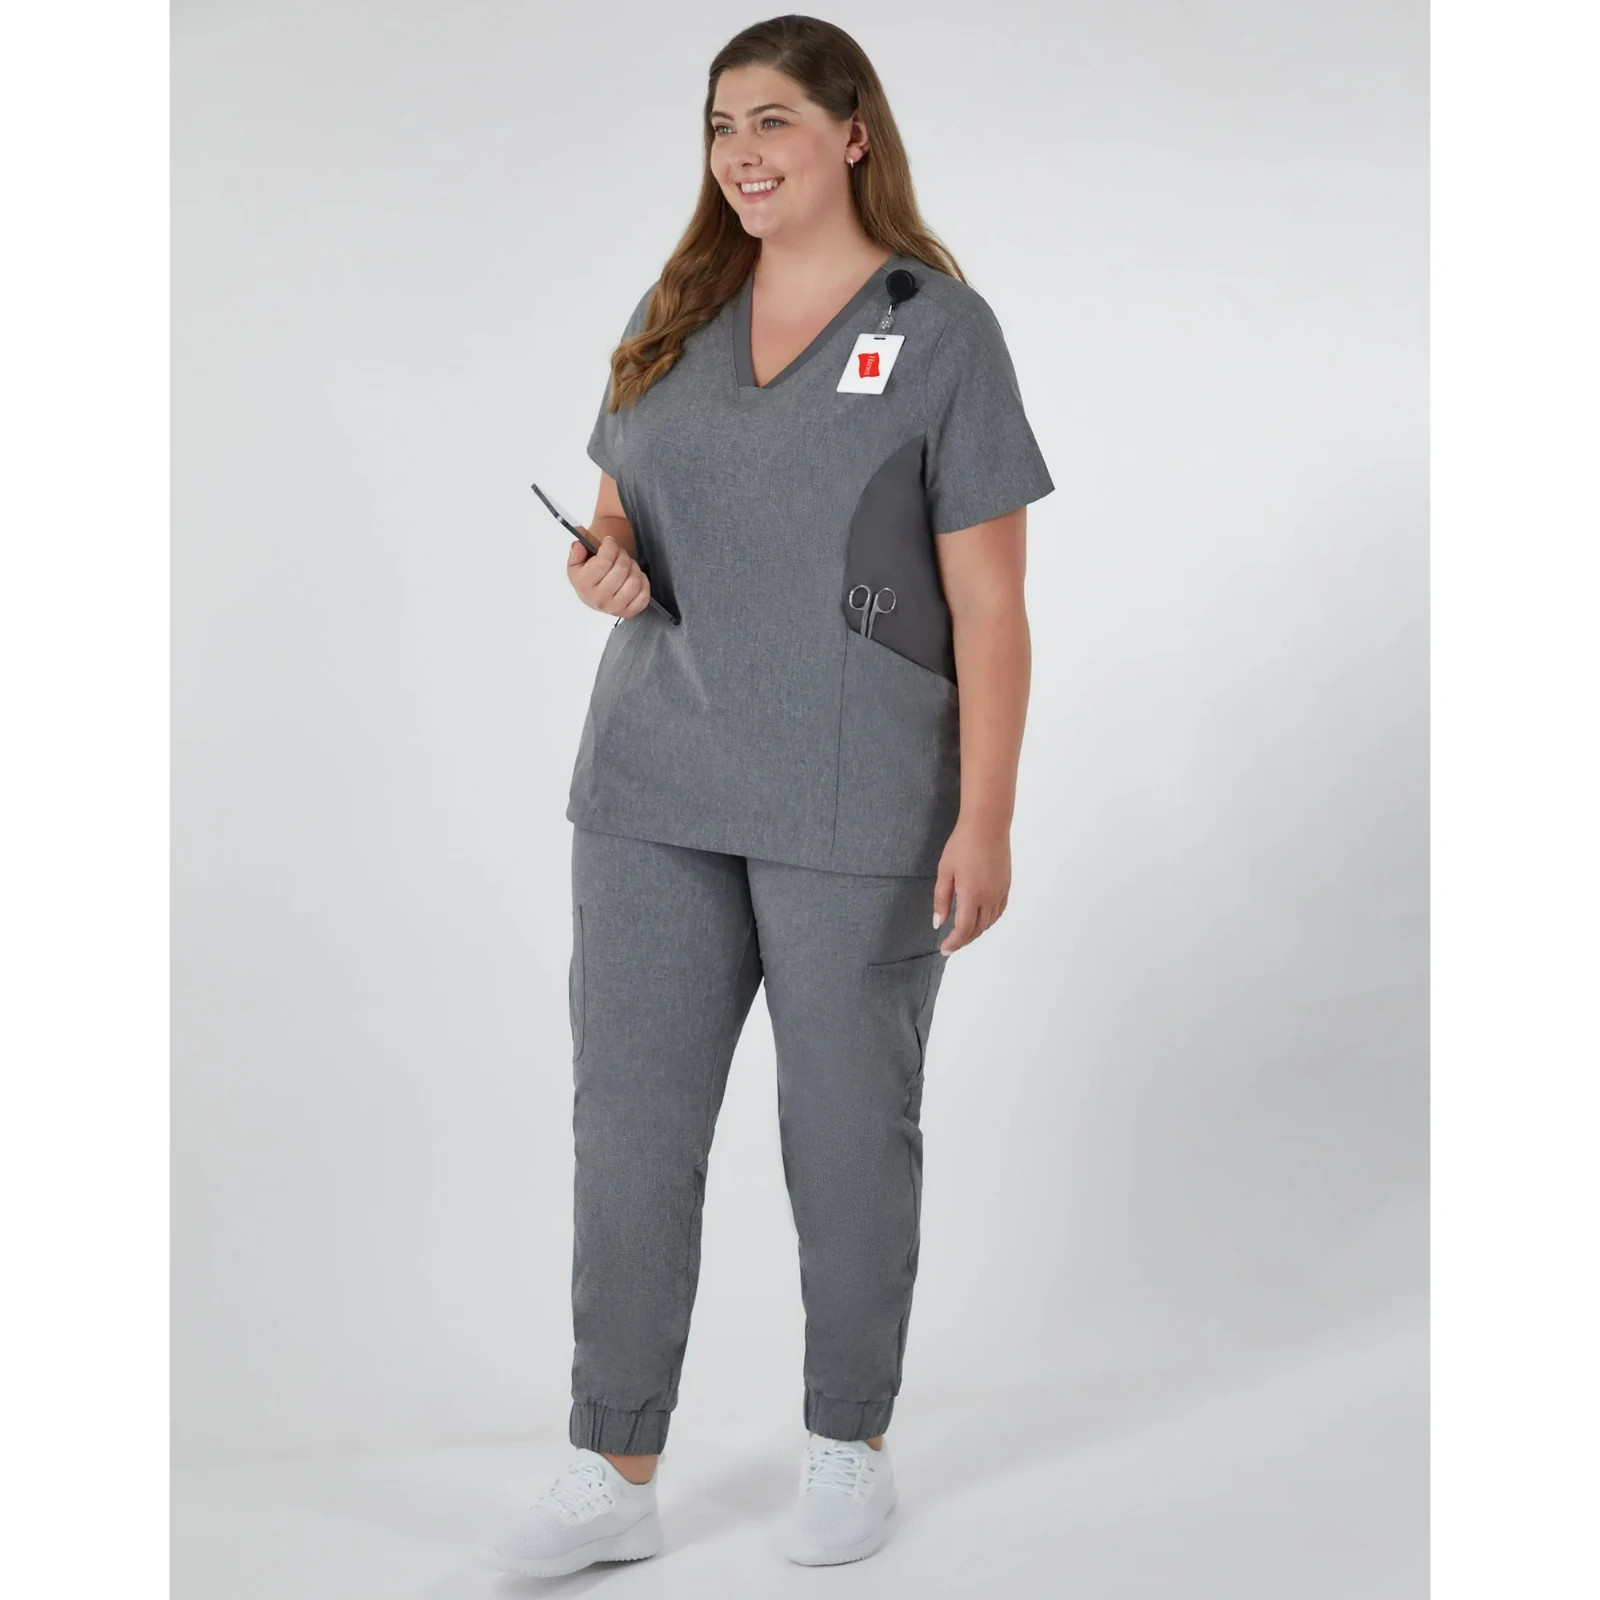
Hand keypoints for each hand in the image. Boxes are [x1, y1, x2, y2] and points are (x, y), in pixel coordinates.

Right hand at [568, 530, 651, 618]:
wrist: (593, 597)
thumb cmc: (587, 578)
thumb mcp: (576, 563)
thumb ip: (576, 551)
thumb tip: (579, 545)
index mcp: (584, 585)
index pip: (604, 562)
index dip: (610, 546)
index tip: (609, 542)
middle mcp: (599, 599)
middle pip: (621, 568)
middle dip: (622, 555)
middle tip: (618, 553)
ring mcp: (615, 608)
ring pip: (634, 580)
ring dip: (633, 567)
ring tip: (626, 566)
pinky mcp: (629, 612)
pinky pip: (644, 594)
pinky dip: (642, 582)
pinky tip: (633, 577)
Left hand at [932, 815, 1011, 953]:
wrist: (987, 825)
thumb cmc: (962, 845)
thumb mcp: (945, 871)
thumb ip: (941, 899)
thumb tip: (939, 923)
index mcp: (972, 895)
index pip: (964, 929)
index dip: (954, 942)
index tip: (944, 949)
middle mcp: (989, 897)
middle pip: (978, 929)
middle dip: (964, 940)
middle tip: (950, 945)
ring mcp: (1000, 892)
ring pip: (990, 922)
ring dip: (976, 931)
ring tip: (963, 934)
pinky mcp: (1006, 885)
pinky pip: (999, 911)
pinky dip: (989, 920)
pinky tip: (980, 919)